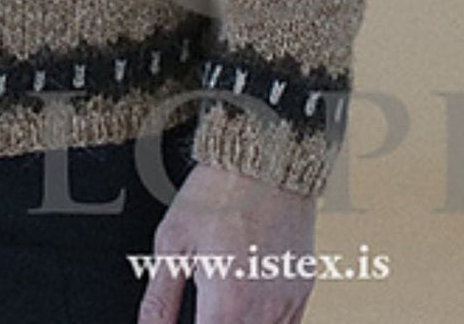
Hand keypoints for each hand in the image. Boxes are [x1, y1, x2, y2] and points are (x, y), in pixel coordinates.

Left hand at [137, 162, 317, 323]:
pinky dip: (265, 323)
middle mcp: (262, 312)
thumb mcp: (173, 241)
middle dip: (212, 322)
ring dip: (236, 323)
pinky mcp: (303, 290)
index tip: (184, 316)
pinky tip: (246, 306)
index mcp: (226, 304)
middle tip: (203, 303)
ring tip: (220, 298)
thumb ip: (160, 298)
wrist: (266, 156)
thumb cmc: (218, 191)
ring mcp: (287, 303)